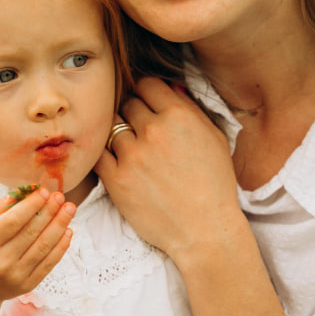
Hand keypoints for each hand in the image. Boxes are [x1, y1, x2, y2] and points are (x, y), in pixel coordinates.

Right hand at [0, 187, 74, 306]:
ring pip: (43, 246)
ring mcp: (15, 276)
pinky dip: (61, 246)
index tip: (44, 191)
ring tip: (69, 208)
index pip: (12, 221)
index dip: (31, 205)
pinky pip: (49, 263)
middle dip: (49, 211)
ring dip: (59, 225)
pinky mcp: (27, 285)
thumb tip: (21, 193)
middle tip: (60, 196)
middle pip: (31, 232)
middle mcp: (0, 262)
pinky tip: (68, 230)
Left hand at [96, 78, 239, 261]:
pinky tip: (118, 162)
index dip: (147, 93)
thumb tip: (170, 87)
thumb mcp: (215, 139)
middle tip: (141, 130)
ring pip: (112, 128)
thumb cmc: (215, 186)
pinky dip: (105, 154)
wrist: (205, 231)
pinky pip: (99, 154)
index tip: (148, 104)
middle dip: (133, 113)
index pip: (147, 85)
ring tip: (134, 151)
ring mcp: (132, 155)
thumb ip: (192, 109)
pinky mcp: (116, 180)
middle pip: (127, 104)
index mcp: (179, 116)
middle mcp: (153, 131)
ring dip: (120, 135)